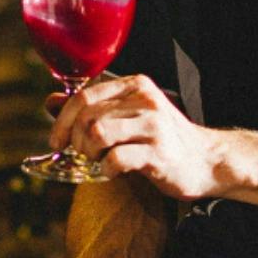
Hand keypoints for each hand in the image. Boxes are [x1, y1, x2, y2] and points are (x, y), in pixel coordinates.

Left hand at [53, 74, 222, 199]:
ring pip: (97, 133)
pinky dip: (106, 169)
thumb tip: (50, 101)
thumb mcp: (128, 115)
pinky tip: (113, 171)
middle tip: (82, 154)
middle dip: (75, 140)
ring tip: (99, 160)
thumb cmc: (162, 139)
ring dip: (89, 152)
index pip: (84, 96)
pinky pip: (116, 158)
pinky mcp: (159, 153)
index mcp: (135, 86)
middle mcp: (144, 100)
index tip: (57, 141)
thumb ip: (92, 108)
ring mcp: (153, 126)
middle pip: (87, 116)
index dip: (62, 120)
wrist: (206, 160)